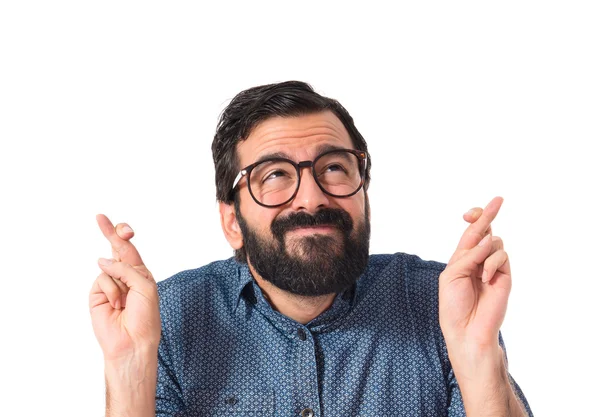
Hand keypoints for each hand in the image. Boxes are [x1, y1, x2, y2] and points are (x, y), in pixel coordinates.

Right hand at [89, 215, 160, 361]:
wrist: (133, 342)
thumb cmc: (145, 317)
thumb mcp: (145, 287)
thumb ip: (126, 269)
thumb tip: (102, 260)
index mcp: (140, 274)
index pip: (129, 249)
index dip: (123, 235)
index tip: (120, 225)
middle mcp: (124, 277)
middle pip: (116, 249)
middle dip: (110, 233)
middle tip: (100, 218)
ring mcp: (110, 285)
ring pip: (109, 266)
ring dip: (119, 281)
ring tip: (125, 300)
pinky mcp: (97, 294)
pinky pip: (102, 279)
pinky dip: (111, 290)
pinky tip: (116, 304)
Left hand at [438, 197, 510, 348]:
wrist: (467, 328)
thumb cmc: (453, 304)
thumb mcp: (452, 274)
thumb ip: (468, 255)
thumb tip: (488, 239)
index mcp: (462, 258)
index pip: (470, 233)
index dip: (473, 220)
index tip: (469, 213)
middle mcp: (478, 259)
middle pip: (486, 230)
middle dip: (489, 214)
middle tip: (498, 200)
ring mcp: (493, 267)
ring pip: (495, 242)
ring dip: (484, 251)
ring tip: (478, 271)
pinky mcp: (505, 276)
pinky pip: (501, 256)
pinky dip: (491, 263)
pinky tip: (485, 278)